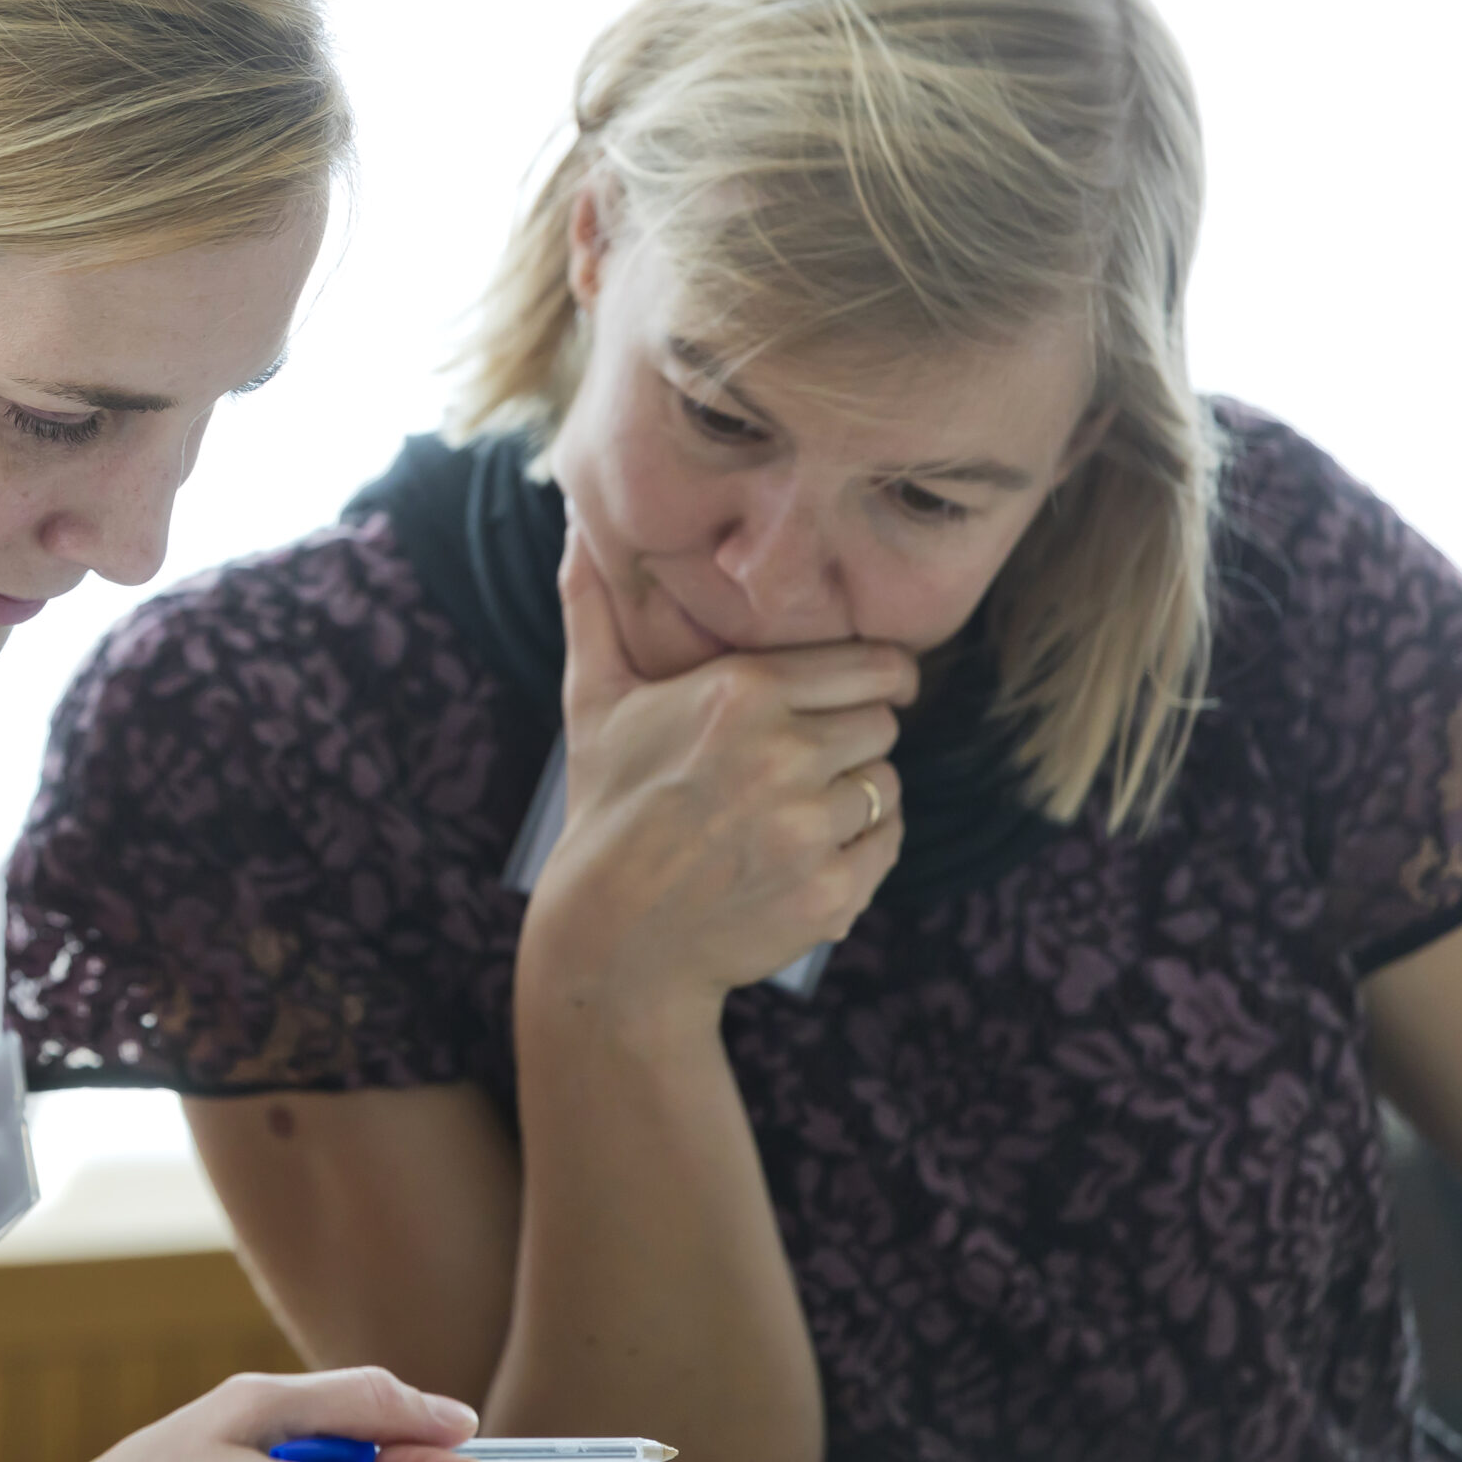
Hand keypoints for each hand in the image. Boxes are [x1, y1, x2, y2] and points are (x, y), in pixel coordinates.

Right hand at [521, 529, 914, 1037]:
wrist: (612, 938)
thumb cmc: (606, 807)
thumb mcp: (595, 702)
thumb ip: (593, 606)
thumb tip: (574, 524)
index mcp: (741, 695)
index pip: (874, 666)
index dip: (879, 677)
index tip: (868, 690)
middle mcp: (783, 756)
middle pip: (884, 723)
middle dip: (853, 738)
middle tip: (804, 761)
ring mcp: (809, 829)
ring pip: (887, 784)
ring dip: (856, 794)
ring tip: (796, 811)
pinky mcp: (831, 892)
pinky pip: (887, 843)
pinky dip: (860, 848)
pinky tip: (803, 854)